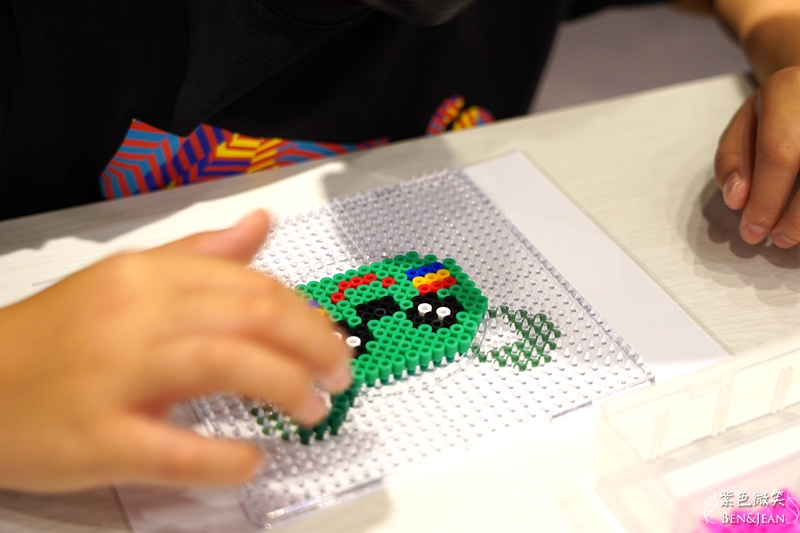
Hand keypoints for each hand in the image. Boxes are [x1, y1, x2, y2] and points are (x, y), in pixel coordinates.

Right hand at [0, 211, 351, 491]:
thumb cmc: (60, 336)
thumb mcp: (127, 279)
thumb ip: (200, 254)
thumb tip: (259, 225)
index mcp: (146, 275)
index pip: (251, 283)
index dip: (305, 314)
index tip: (329, 339)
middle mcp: (134, 314)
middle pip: (250, 315)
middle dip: (312, 345)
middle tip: (338, 374)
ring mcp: (114, 375)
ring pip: (225, 364)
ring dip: (286, 387)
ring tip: (313, 409)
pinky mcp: (98, 436)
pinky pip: (177, 448)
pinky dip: (226, 458)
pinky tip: (251, 460)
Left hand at [715, 66, 799, 246]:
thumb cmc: (781, 108)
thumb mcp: (744, 124)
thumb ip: (732, 161)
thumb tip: (737, 199)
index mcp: (787, 91)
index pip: (779, 154)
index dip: (765, 200)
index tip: (752, 230)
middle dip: (795, 217)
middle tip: (777, 239)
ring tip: (794, 234)